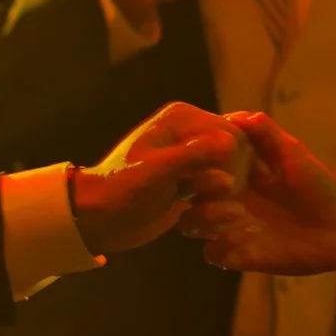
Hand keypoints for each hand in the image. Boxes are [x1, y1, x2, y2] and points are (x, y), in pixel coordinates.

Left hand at [71, 102, 250, 256]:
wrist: (99, 217)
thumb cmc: (123, 189)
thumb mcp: (159, 171)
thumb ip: (195, 155)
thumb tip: (232, 142)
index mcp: (182, 118)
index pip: (231, 132)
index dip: (236, 159)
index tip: (224, 186)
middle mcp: (191, 132)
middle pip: (235, 152)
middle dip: (230, 178)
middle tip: (206, 197)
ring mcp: (193, 157)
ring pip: (229, 173)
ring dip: (221, 193)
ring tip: (197, 204)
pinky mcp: (192, 181)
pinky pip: (218, 189)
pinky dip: (214, 202)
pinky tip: (197, 210)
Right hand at [183, 112, 335, 277]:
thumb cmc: (321, 187)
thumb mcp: (292, 152)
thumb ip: (264, 132)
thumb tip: (234, 116)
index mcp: (236, 175)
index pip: (197, 166)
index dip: (195, 160)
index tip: (208, 153)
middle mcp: (228, 202)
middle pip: (185, 195)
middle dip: (194, 188)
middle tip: (223, 184)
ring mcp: (231, 230)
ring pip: (190, 224)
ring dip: (205, 216)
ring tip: (236, 213)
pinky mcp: (241, 256)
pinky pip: (212, 253)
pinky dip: (221, 244)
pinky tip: (249, 236)